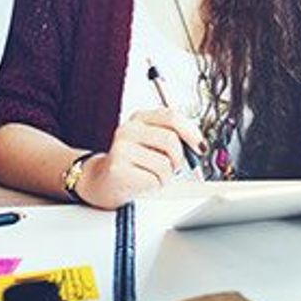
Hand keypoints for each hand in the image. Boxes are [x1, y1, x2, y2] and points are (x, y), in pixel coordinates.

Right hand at [76, 107, 204, 208]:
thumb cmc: (132, 163)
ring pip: (165, 162)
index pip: (171, 116)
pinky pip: (154, 178)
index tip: (199, 146)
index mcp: (139, 118)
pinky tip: (143, 181)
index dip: (191, 132)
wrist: (101, 180)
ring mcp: (122, 147)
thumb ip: (172, 137)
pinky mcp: (119, 167)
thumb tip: (198, 145)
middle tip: (172, 167)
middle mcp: (129, 129)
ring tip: (153, 175)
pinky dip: (155, 185)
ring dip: (166, 175)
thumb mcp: (150, 143)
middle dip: (178, 159)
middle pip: (171, 140)